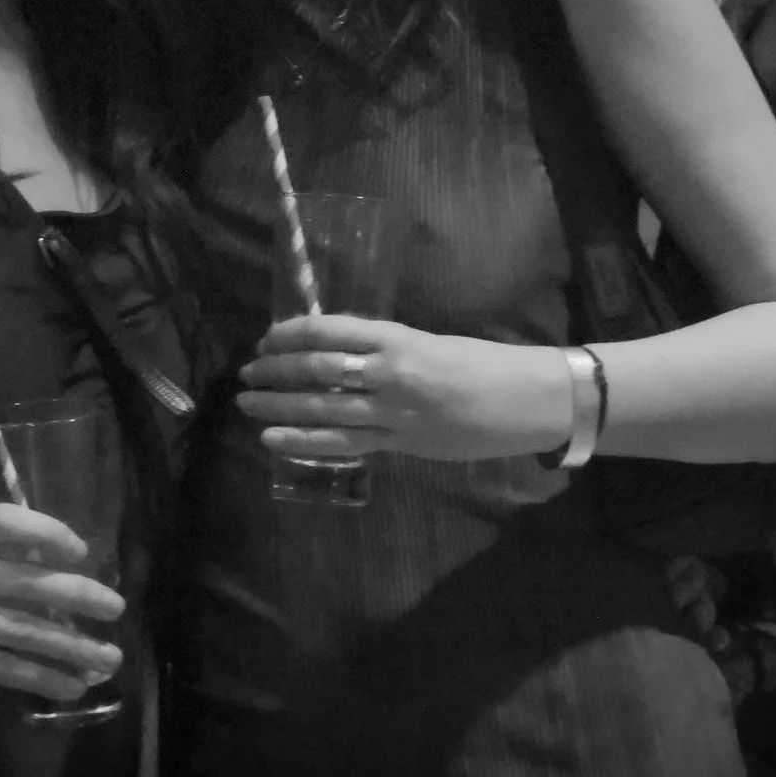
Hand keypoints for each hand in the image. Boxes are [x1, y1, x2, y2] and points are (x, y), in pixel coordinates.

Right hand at [0, 504, 124, 706]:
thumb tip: (71, 576)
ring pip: (17, 630)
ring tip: (108, 659)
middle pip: (17, 579)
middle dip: (75, 594)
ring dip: (71, 646)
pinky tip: (71, 686)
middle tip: (115, 607)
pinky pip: (1, 667)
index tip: (81, 550)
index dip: (44, 530)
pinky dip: (42, 677)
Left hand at [236, 314, 568, 463]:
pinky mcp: (401, 444)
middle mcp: (390, 373)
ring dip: (279, 405)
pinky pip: (344, 443)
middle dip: (276, 371)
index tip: (267, 338)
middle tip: (247, 371)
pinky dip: (305, 440)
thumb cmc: (484, 364)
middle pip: (318, 370)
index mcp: (398, 339)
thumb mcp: (430, 341)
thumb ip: (386, 348)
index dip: (291, 335)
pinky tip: (274, 439)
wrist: (528, 400)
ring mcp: (394, 413)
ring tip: (247, 403)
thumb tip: (337, 352)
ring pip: (323, 409)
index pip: (329, 332)